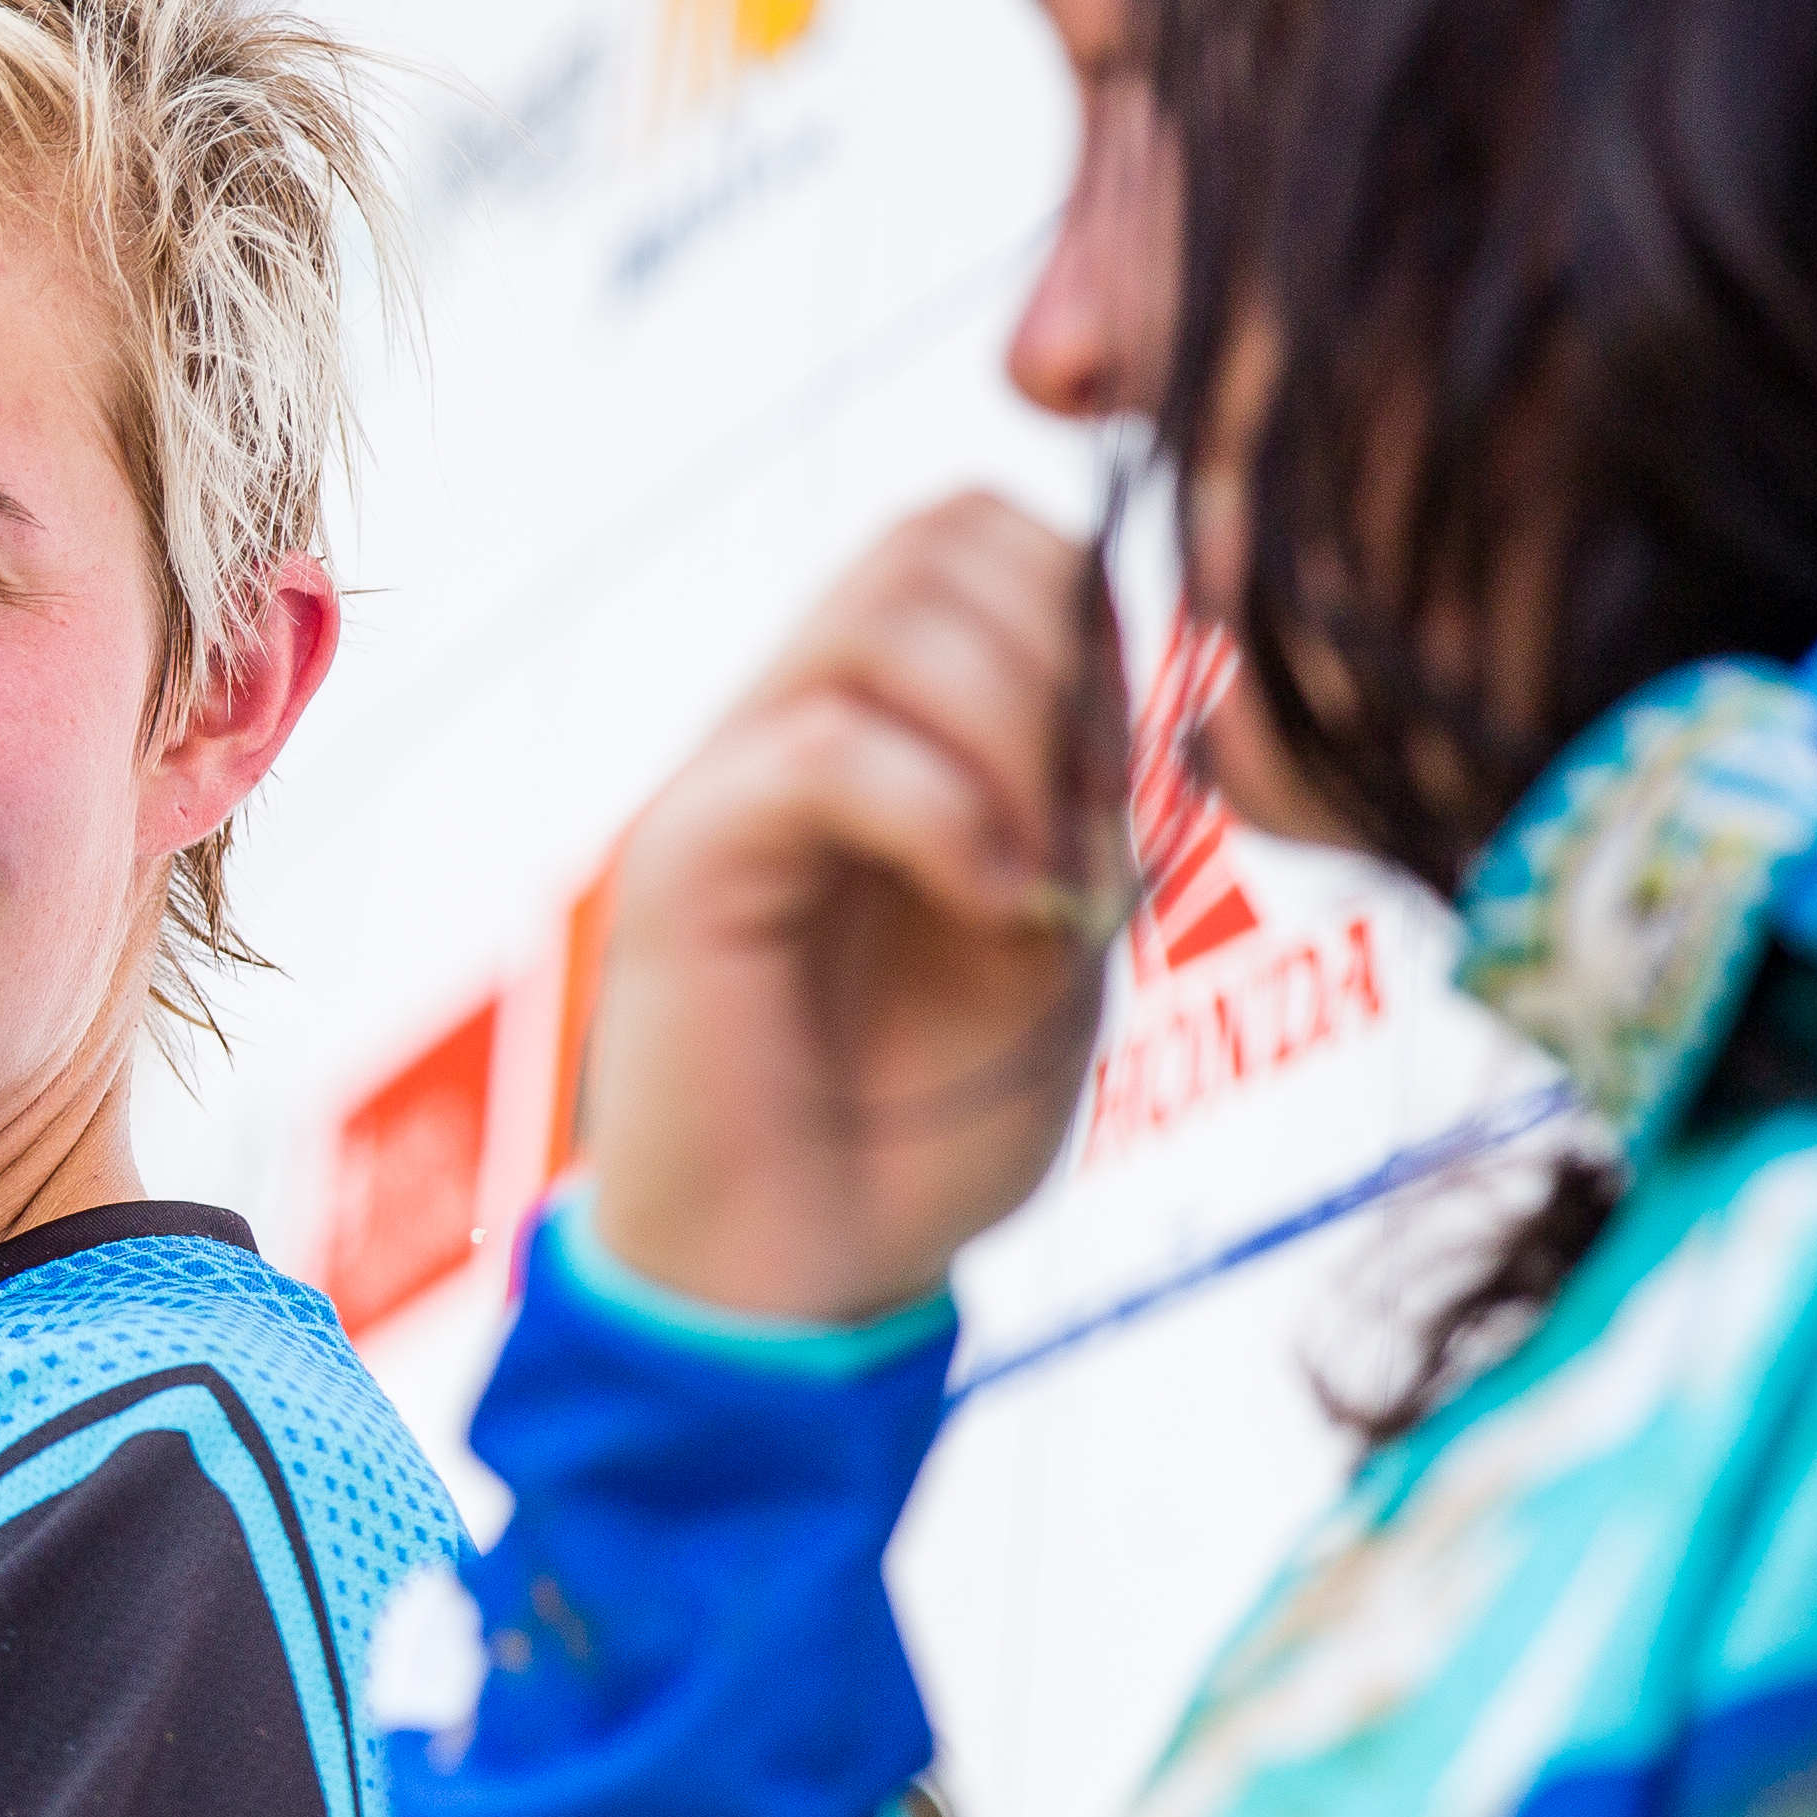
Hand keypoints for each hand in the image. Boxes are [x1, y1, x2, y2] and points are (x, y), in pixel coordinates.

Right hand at [577, 493, 1124, 1324]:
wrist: (797, 1286)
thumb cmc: (922, 1128)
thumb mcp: (1052, 932)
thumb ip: (1080, 793)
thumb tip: (1133, 657)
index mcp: (881, 724)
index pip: (984, 530)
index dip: (1093, 602)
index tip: (1130, 776)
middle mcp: (793, 721)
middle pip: (939, 532)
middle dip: (1066, 656)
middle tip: (1092, 827)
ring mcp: (729, 781)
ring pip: (883, 614)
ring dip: (1014, 736)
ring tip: (1038, 885)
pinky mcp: (683, 860)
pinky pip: (821, 748)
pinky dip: (944, 813)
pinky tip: (996, 914)